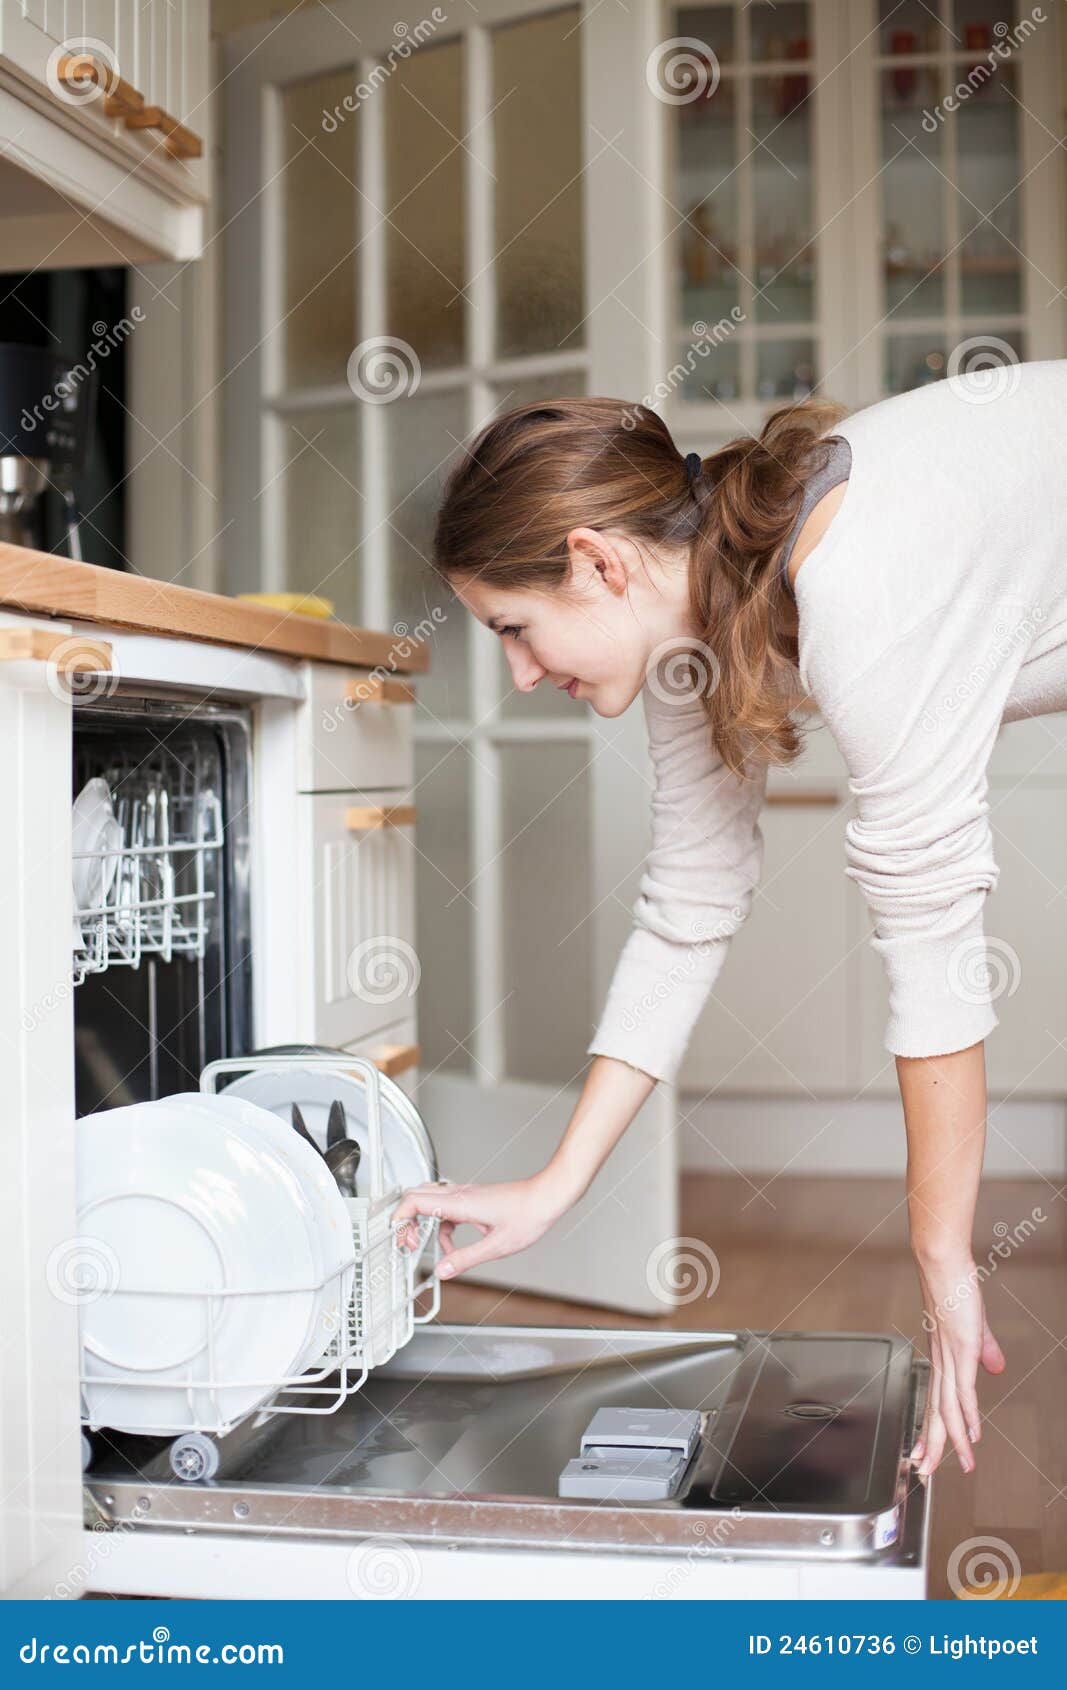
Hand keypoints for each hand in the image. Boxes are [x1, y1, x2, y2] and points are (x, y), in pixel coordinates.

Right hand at [392, 1173, 573, 1280]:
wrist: (546, 1197)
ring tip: (427, 1247)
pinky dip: (442, 1228)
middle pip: (416, 1196)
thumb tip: (443, 1271)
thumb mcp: (496, 1246)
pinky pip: (446, 1209)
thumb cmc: (528, 1215)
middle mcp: (459, 1194)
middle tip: (408, 1243)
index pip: (415, 1201)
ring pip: (430, 1202)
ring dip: (423, 1224)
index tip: (398, 1238)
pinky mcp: (473, 1199)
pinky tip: (454, 1246)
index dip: (400, 1218)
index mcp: (460, 1203)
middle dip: (405, 1220)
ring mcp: (466, 1195)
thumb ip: (466, 1259)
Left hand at [911, 1253, 1005, 1477]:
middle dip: (932, 1446)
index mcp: (941, 1357)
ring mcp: (949, 1356)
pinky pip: (963, 1388)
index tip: (924, 1455)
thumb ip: (984, 1349)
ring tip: (958, 1465)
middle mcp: (940, 1361)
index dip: (931, 1431)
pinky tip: (971, 1432)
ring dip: (952, 1439)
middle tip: (923, 1474)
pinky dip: (967, 1413)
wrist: (941, 1260)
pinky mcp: (960, 1348)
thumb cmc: (953, 1286)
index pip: (934, 1402)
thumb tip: (994, 1368)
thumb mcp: (973, 1325)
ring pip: (947, 1408)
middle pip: (934, 1413)